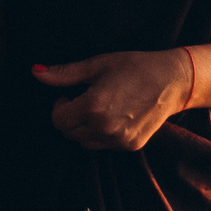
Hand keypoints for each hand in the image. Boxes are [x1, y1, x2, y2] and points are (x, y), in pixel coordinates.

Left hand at [35, 49, 192, 150]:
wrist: (174, 80)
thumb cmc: (136, 66)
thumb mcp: (99, 65)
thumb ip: (66, 74)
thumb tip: (36, 73)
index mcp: (94, 106)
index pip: (58, 120)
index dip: (59, 108)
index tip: (69, 97)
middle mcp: (104, 127)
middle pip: (68, 133)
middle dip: (70, 118)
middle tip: (86, 101)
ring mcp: (118, 139)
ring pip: (84, 142)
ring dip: (85, 128)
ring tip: (102, 108)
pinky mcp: (129, 146)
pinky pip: (103, 146)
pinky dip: (102, 134)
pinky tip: (116, 116)